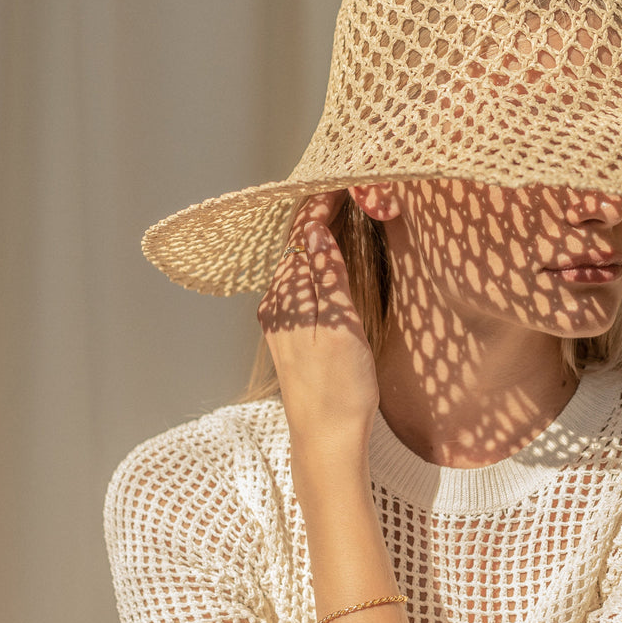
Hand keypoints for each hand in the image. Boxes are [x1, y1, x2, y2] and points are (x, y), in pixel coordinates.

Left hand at [257, 192, 379, 447]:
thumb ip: (328, 279)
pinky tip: (328, 264)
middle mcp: (277, 305)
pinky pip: (301, 287)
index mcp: (288, 298)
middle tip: (344, 193)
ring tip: (338, 217)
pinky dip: (314, 268)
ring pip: (298, 268)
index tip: (339, 185)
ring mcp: (282, 321)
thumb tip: (316, 232)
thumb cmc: (340, 388)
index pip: (303, 239)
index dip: (320, 209)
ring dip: (316, 243)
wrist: (327, 437)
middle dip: (317, 220)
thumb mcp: (341, 328)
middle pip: (298, 249)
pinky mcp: (291, 335)